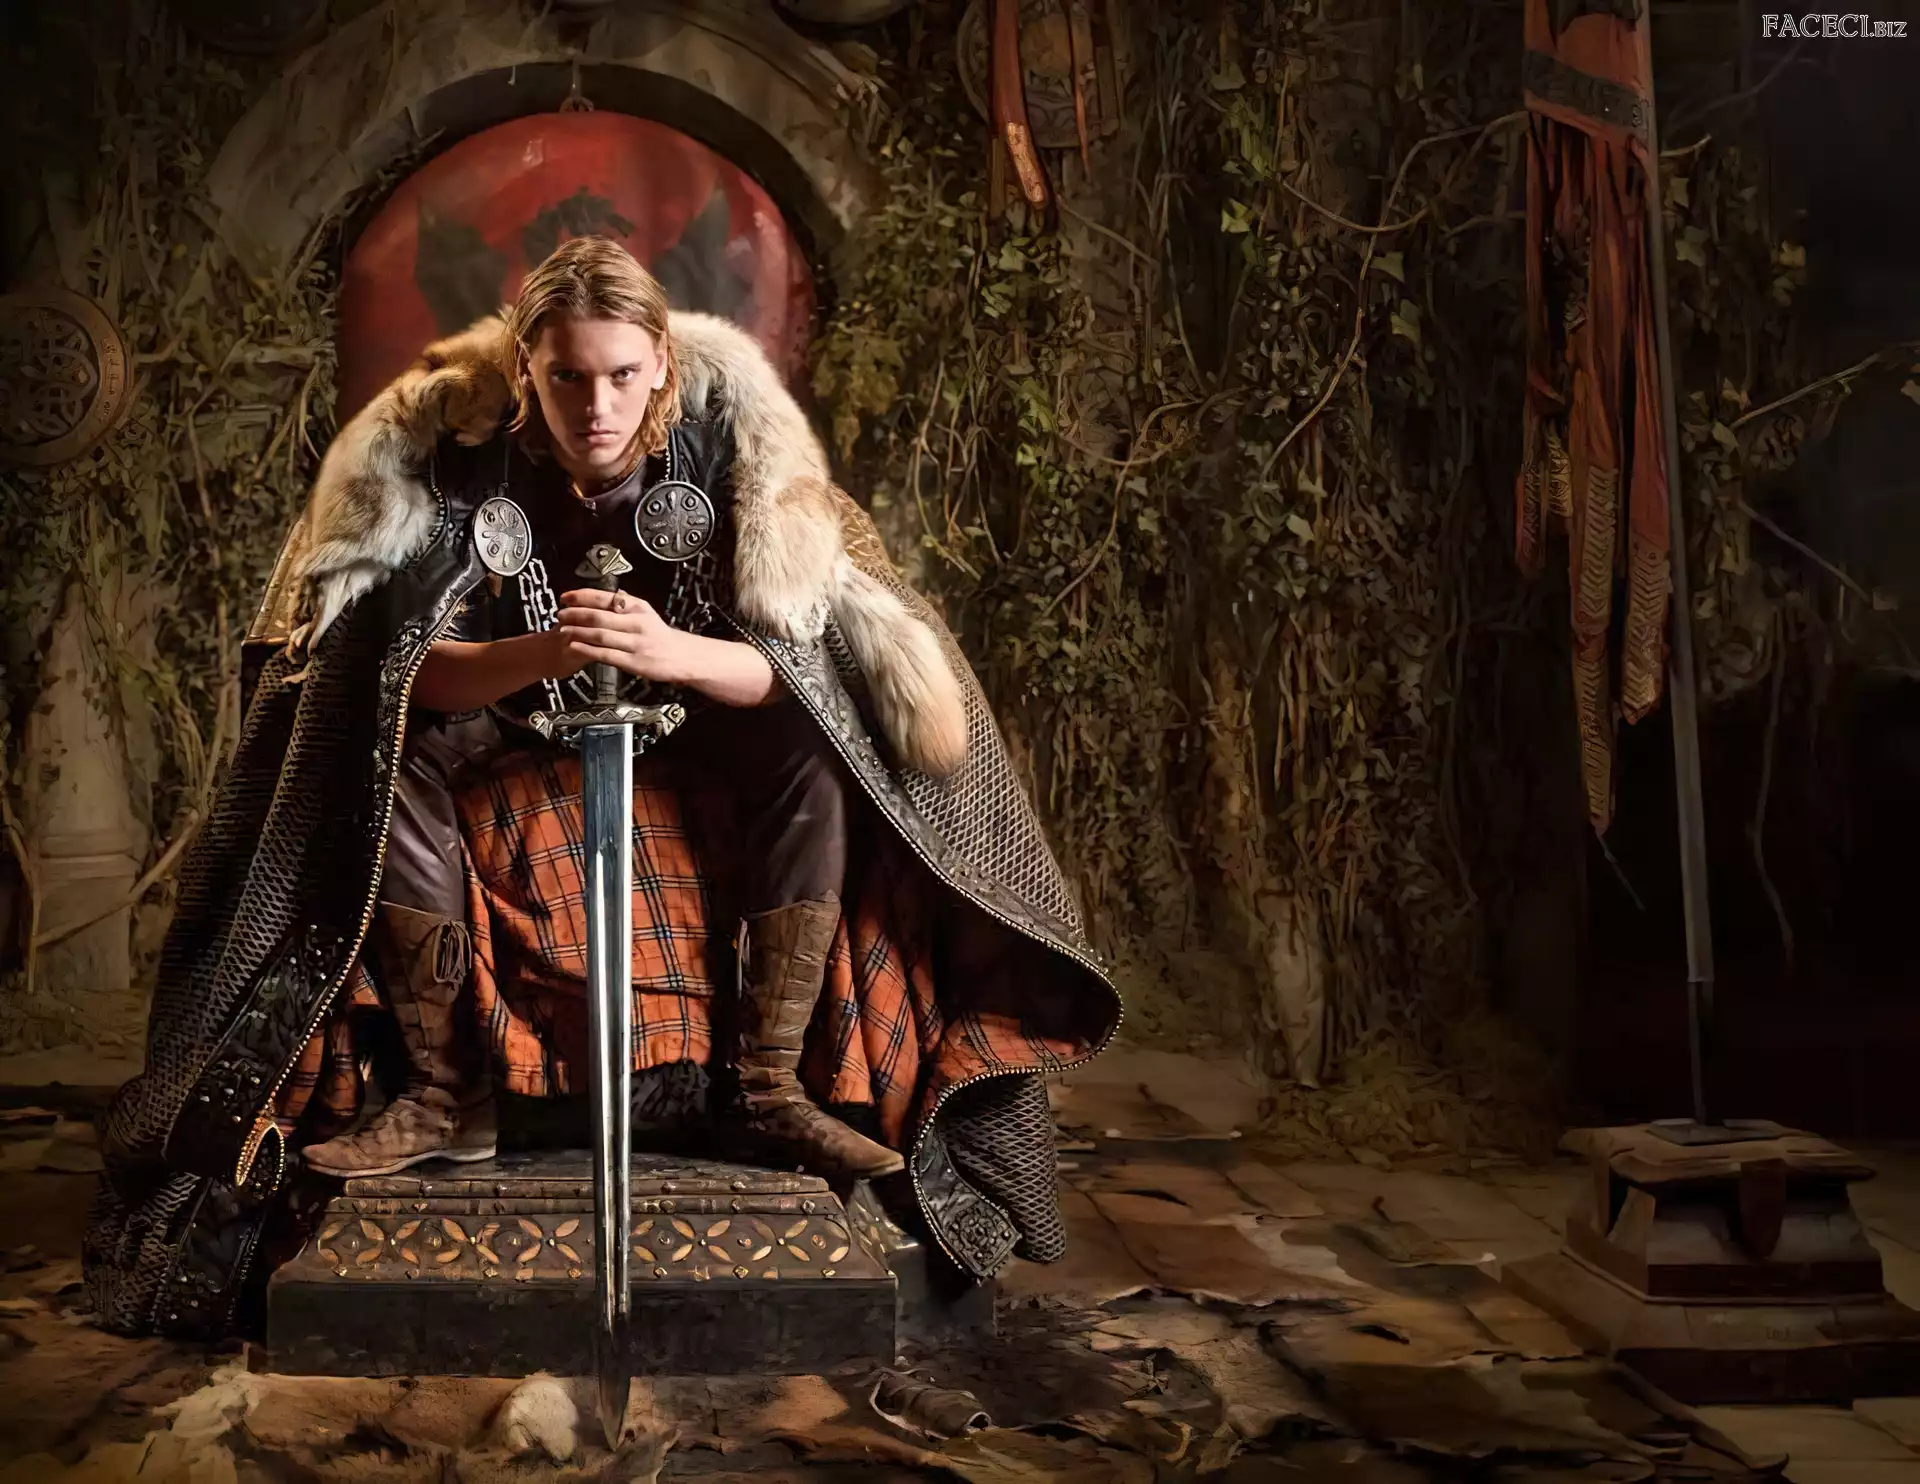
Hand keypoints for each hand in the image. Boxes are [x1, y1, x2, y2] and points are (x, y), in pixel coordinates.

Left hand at [552, 588, 687, 683]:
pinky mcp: (633, 661)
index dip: (582, 596)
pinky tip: (575, 646)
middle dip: (575, 614)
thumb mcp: (648, 613)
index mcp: (638, 608)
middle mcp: (636, 623)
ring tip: (562, 629)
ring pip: (600, 635)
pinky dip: (588, 649)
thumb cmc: (662, 636)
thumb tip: (614, 593)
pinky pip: (606, 654)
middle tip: (560, 614)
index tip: (566, 597)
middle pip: (599, 616)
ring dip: (578, 631)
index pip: (605, 598)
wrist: (684, 657)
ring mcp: (634, 643)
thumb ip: (630, 602)